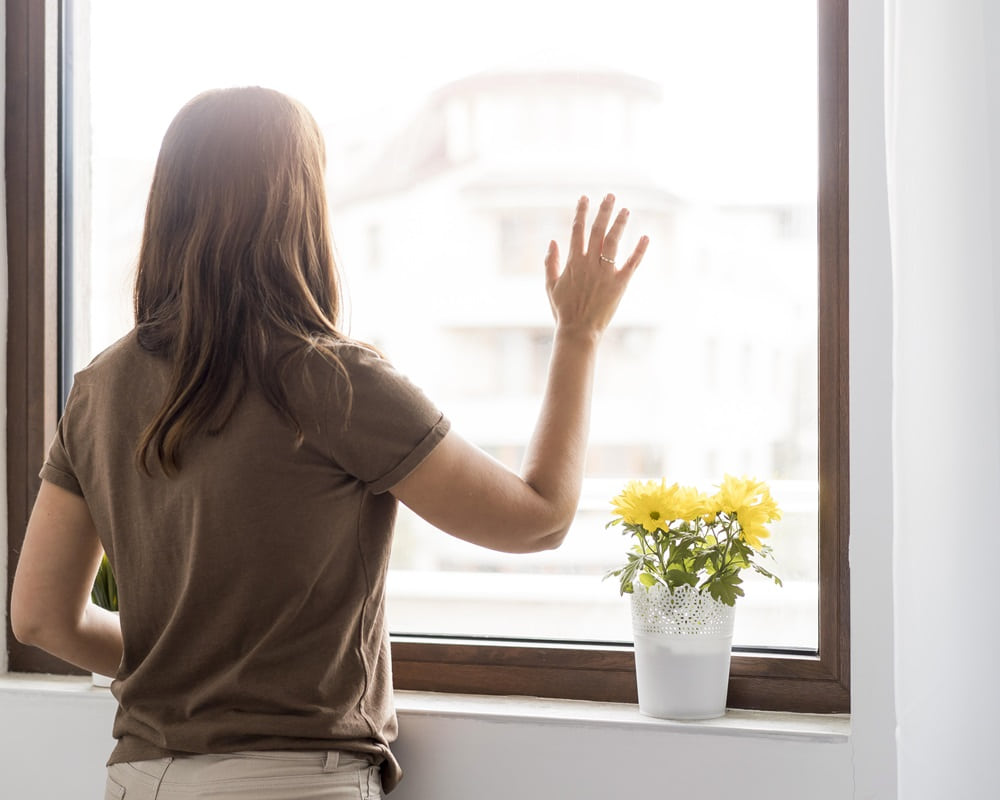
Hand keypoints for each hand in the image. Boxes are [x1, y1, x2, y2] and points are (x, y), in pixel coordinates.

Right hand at [544, 194, 648, 335]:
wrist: (578, 331)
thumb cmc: (563, 310)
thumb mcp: (550, 285)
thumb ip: (550, 262)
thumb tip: (553, 241)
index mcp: (573, 262)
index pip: (577, 230)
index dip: (581, 212)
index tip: (585, 198)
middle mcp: (589, 263)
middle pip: (597, 230)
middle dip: (604, 211)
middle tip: (610, 195)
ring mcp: (605, 273)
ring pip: (614, 242)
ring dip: (620, 224)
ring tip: (626, 210)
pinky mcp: (619, 284)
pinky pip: (631, 264)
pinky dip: (639, 250)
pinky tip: (645, 237)